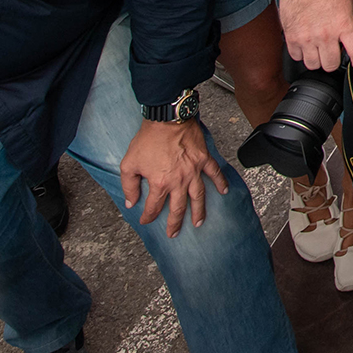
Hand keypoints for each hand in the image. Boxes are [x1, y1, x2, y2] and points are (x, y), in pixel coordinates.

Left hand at [120, 117, 225, 237]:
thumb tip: (131, 202)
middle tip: (174, 233)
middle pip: (178, 208)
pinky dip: (220, 183)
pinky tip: (223, 192)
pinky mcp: (203, 159)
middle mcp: (178, 181)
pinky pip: (214, 173)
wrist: (166, 119)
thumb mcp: (129, 164)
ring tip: (199, 222)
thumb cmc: (148, 139)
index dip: (148, 216)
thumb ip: (129, 186)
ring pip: (198, 196)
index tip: (145, 219)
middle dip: (174, 223)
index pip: (153, 207)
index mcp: (160, 183)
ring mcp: (193, 170)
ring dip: (198, 211)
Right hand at [275, 0, 352, 71]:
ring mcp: (307, 38)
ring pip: (313, 65)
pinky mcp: (292, 37)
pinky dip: (301, 54)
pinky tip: (305, 45)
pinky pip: (296, 57)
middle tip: (334, 52)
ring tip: (318, 49)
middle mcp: (326, 35)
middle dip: (335, 61)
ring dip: (317, 59)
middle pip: (331, 65)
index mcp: (343, 25)